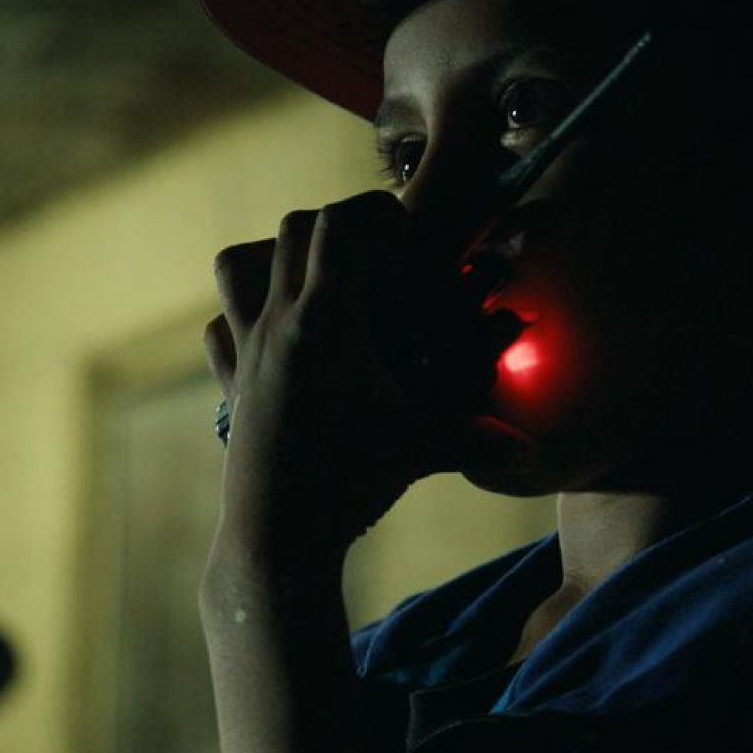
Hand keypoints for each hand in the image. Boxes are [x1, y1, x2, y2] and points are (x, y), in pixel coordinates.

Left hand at [202, 190, 516, 561]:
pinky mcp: (231, 385)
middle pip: (295, 229)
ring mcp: (247, 352)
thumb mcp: (422, 452)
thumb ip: (481, 438)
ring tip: (320, 282)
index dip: (378, 212)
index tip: (407, 237)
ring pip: (237, 264)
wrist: (276, 540)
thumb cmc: (350, 488)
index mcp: (327, 322)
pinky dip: (242, 316)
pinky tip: (277, 338)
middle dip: (339, 226)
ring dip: (277, 256)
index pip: (342, 224)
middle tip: (377, 257)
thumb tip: (533, 446)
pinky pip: (219, 327)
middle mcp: (279, 324)